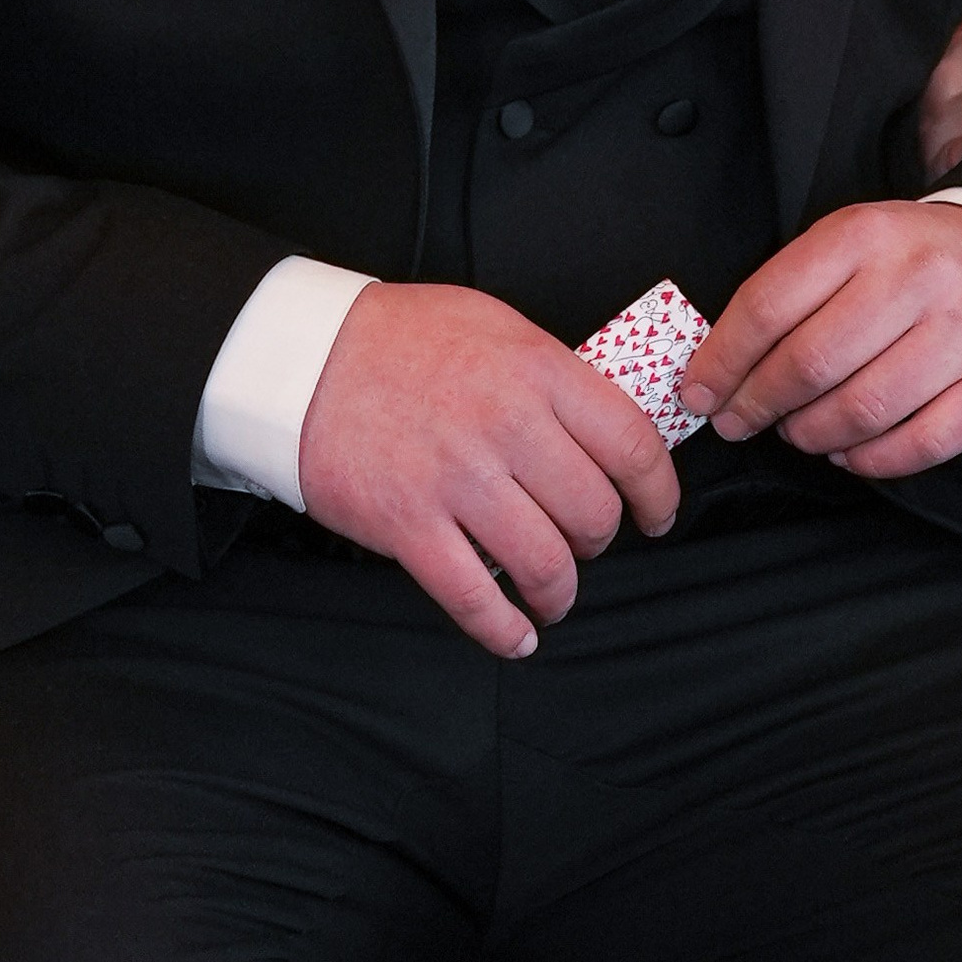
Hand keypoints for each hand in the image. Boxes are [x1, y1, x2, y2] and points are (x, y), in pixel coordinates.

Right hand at [297, 282, 680, 656]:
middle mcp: (507, 427)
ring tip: (553, 594)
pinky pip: (474, 596)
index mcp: (538, 371)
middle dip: (599, 542)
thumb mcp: (496, 326)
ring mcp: (457, 480)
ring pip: (545, 563)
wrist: (303, 357)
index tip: (657, 513)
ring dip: (558, 592)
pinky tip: (516, 636)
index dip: (658, 492)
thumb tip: (602, 426)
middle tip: (586, 543)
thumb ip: (553, 376)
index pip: (631, 444)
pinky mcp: (408, 525)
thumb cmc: (401, 338)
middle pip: (593, 513)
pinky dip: (503, 629)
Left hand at [682, 202, 961, 479]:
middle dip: (760, 404)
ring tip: (797, 432)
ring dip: (811, 435)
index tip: (699, 391)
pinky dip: (869, 460)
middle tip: (740, 421)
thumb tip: (719, 366)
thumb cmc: (917, 265)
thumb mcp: (856, 246)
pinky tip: (848, 451)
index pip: (771, 303)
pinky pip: (917, 445)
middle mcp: (920, 278)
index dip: (723, 358)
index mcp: (867, 234)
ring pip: (862, 409)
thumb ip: (791, 293)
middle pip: (812, 363)